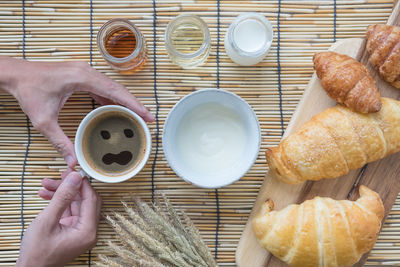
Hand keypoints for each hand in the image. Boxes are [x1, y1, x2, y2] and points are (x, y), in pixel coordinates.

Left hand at [0, 57, 154, 166]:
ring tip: (138, 116)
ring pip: (112, 87)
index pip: (114, 91)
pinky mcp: (82, 75)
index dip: (133, 104)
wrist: (17, 74)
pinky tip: (119, 110)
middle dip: (134, 104)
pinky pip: (103, 87)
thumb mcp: (43, 120)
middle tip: (148, 119)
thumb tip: (72, 161)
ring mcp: (85, 72)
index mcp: (82, 77)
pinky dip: (113, 98)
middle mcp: (87, 71)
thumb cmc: (28, 91)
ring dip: (125, 101)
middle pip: (118, 88)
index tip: (146, 115)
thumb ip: (59, 141)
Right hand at [16, 171, 100, 266]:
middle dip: (70, 187)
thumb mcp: (47, 221)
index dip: (82, 183)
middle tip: (59, 175)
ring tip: (45, 185)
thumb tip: (75, 177)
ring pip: (75, 203)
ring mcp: (81, 230)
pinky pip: (69, 210)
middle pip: (85, 200)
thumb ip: (62, 198)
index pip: (91, 199)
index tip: (71, 172)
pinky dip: (59, 202)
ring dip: (61, 193)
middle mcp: (88, 230)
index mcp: (87, 230)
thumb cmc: (37, 252)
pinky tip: (45, 195)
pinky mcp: (72, 230)